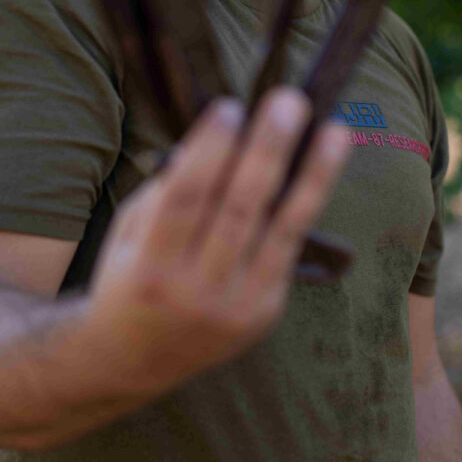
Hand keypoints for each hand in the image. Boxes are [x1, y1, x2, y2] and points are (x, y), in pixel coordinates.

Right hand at [86, 88, 348, 396]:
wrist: (131, 360)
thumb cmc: (127, 277)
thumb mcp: (128, 232)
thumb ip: (166, 191)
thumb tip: (216, 139)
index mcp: (149, 268)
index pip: (184, 201)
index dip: (208, 152)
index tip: (230, 106)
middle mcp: (194, 292)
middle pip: (238, 210)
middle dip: (267, 151)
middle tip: (289, 102)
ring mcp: (234, 307)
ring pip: (279, 230)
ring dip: (311, 175)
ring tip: (333, 131)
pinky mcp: (264, 314)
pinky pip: (288, 250)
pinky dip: (307, 204)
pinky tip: (324, 167)